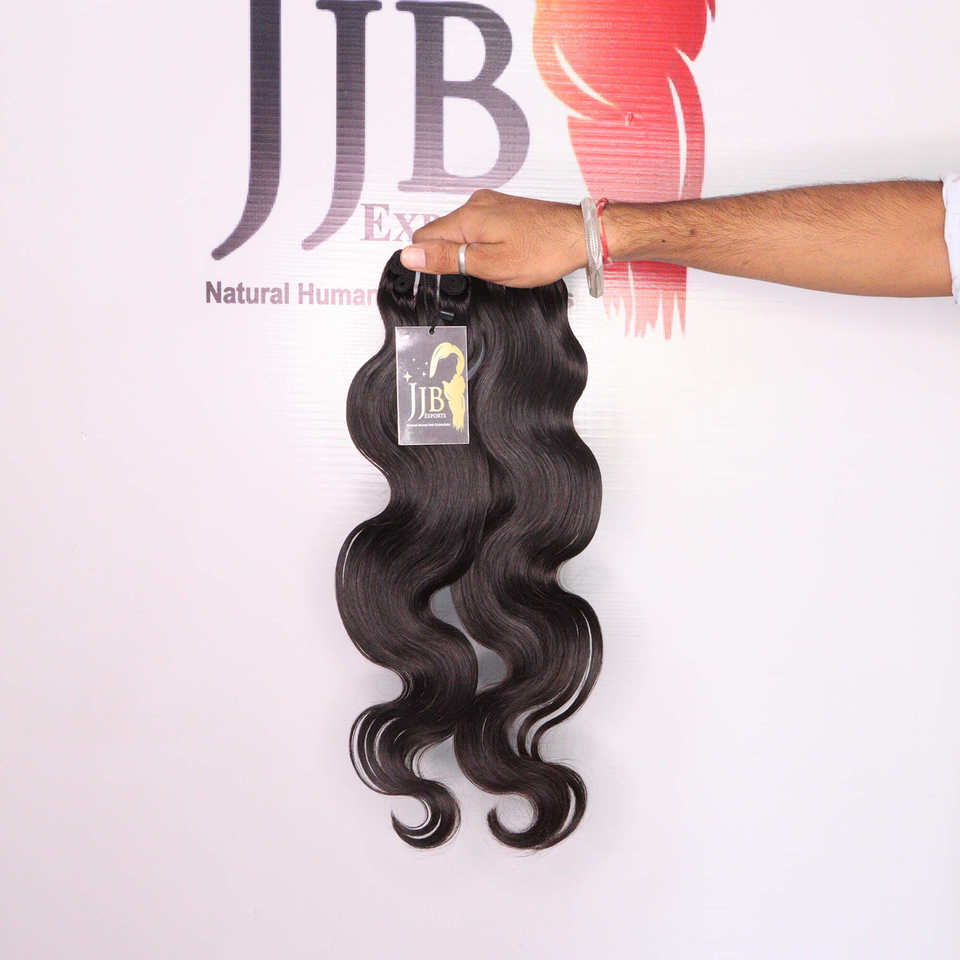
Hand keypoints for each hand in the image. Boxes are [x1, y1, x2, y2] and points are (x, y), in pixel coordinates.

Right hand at [400, 189, 587, 286]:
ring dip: (470, 252)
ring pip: (462, 232)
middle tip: (480, 273)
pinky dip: (484, 244)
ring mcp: (492, 204)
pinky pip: (479, 228)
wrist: (580, 235)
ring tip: (497, 264)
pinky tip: (505, 255)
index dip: (428, 261)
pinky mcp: (505, 210)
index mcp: (467, 217)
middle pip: (442, 233)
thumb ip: (446, 259)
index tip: (449, 277)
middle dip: (451, 257)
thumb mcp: (489, 264)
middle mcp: (476, 204)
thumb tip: (410, 256)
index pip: (423, 237)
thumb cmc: (543, 251)